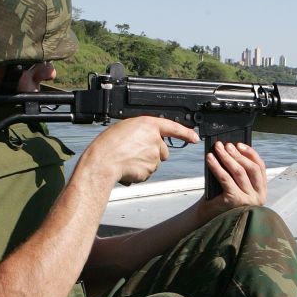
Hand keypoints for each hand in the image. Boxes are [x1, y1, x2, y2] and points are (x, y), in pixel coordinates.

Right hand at [84, 116, 199, 185]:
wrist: (103, 162)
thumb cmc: (108, 144)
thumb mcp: (126, 128)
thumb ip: (142, 131)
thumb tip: (147, 139)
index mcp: (148, 125)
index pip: (173, 127)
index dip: (186, 133)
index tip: (194, 137)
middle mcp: (155, 139)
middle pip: (163, 150)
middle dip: (154, 153)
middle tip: (135, 152)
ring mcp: (154, 156)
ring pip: (155, 162)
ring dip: (145, 163)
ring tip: (128, 159)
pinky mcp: (150, 170)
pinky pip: (148, 172)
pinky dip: (140, 172)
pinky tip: (128, 167)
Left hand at [200, 141, 267, 215]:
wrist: (207, 217)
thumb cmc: (220, 198)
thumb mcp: (235, 184)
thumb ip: (239, 172)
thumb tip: (233, 148)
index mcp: (261, 191)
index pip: (260, 167)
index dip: (250, 153)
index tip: (239, 144)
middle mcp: (258, 197)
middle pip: (250, 169)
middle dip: (238, 154)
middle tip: (226, 145)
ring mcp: (248, 200)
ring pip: (239, 172)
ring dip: (226, 157)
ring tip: (217, 148)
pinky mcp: (235, 201)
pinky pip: (226, 179)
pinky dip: (217, 166)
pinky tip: (210, 159)